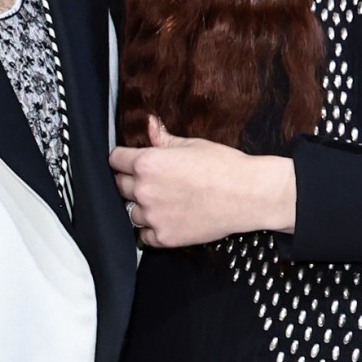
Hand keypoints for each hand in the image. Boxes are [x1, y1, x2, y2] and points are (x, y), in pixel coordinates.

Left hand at [110, 116, 296, 247]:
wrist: (247, 195)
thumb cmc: (222, 166)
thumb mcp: (190, 144)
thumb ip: (162, 138)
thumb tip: (148, 124)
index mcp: (147, 163)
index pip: (115, 160)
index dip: (122, 159)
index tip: (128, 161)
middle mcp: (143, 190)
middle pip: (120, 186)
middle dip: (131, 181)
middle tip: (152, 181)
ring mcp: (152, 216)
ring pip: (131, 212)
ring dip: (141, 206)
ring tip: (163, 201)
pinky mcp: (164, 237)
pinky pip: (145, 235)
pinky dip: (152, 228)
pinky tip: (168, 218)